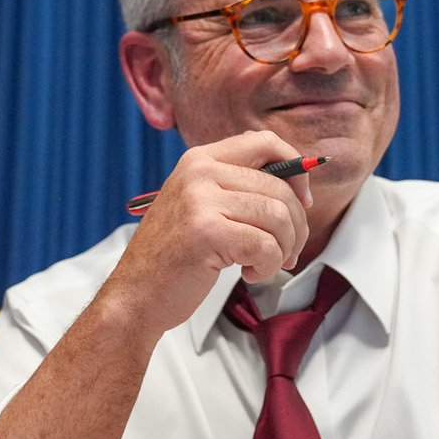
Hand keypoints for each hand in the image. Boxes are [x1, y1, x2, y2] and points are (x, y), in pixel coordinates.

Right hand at [100, 132, 312, 338]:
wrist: (135, 295)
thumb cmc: (175, 257)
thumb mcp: (202, 207)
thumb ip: (240, 189)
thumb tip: (299, 187)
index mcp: (200, 159)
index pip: (266, 142)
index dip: (297, 170)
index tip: (302, 202)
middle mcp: (199, 172)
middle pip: (280, 189)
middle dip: (296, 227)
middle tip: (287, 252)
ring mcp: (200, 200)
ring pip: (278, 217)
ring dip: (283, 249)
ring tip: (263, 264)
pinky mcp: (206, 232)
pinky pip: (266, 246)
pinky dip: (268, 267)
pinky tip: (248, 273)